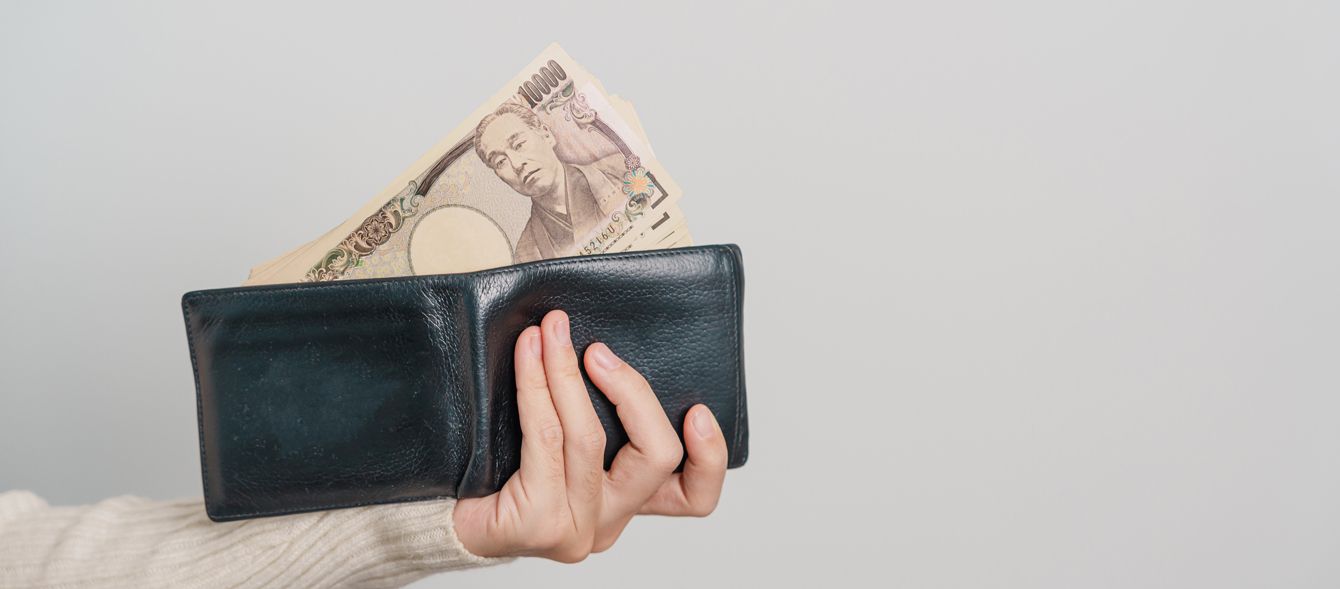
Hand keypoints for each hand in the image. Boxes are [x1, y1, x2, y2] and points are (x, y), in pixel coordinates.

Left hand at [451, 309, 728, 561]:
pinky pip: (545, 437)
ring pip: (590, 437)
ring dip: (568, 372)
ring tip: (551, 333)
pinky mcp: (539, 522)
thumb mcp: (565, 441)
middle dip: (631, 391)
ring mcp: (577, 526)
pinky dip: (536, 385)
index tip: (697, 410)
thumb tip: (607, 343)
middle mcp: (609, 521)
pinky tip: (527, 353)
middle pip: (655, 456)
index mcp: (629, 502)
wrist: (440, 514)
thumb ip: (599, 415)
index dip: (709, 455)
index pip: (693, 496)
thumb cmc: (500, 469)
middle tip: (598, 350)